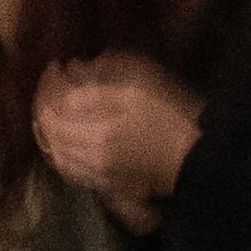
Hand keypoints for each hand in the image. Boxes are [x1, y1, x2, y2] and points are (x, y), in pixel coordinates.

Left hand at [30, 55, 196, 212]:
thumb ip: (103, 78)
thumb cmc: (178, 116)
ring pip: (56, 153)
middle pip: (49, 132)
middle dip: (45, 103)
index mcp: (98, 132)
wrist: (205, 159)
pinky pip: (71, 170)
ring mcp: (97, 175)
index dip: (48, 83)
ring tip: (57, 110)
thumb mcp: (143, 85)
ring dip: (49, 129)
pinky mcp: (107, 185)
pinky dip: (61, 152)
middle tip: (55, 83)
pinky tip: (68, 141)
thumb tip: (73, 71)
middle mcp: (90, 157)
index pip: (52, 107)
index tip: (57, 64)